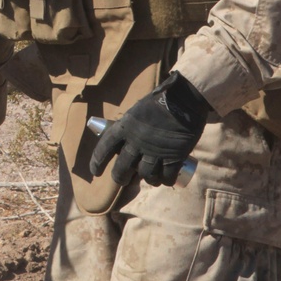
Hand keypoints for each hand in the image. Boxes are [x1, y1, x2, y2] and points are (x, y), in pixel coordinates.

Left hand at [89, 71, 208, 187]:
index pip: (105, 148)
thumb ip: (130, 126)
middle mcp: (137, 142)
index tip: (95, 172)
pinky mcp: (173, 157)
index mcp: (124, 128)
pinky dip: (165, 180)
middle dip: (120, 177)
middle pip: (123, 168)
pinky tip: (165, 179)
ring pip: (146, 175)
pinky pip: (166, 176)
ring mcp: (155, 152)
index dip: (98, 162)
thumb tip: (125, 138)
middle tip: (123, 180)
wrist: (184, 99)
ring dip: (148, 179)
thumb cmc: (160, 101)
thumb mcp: (137, 111)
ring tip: (150, 178)